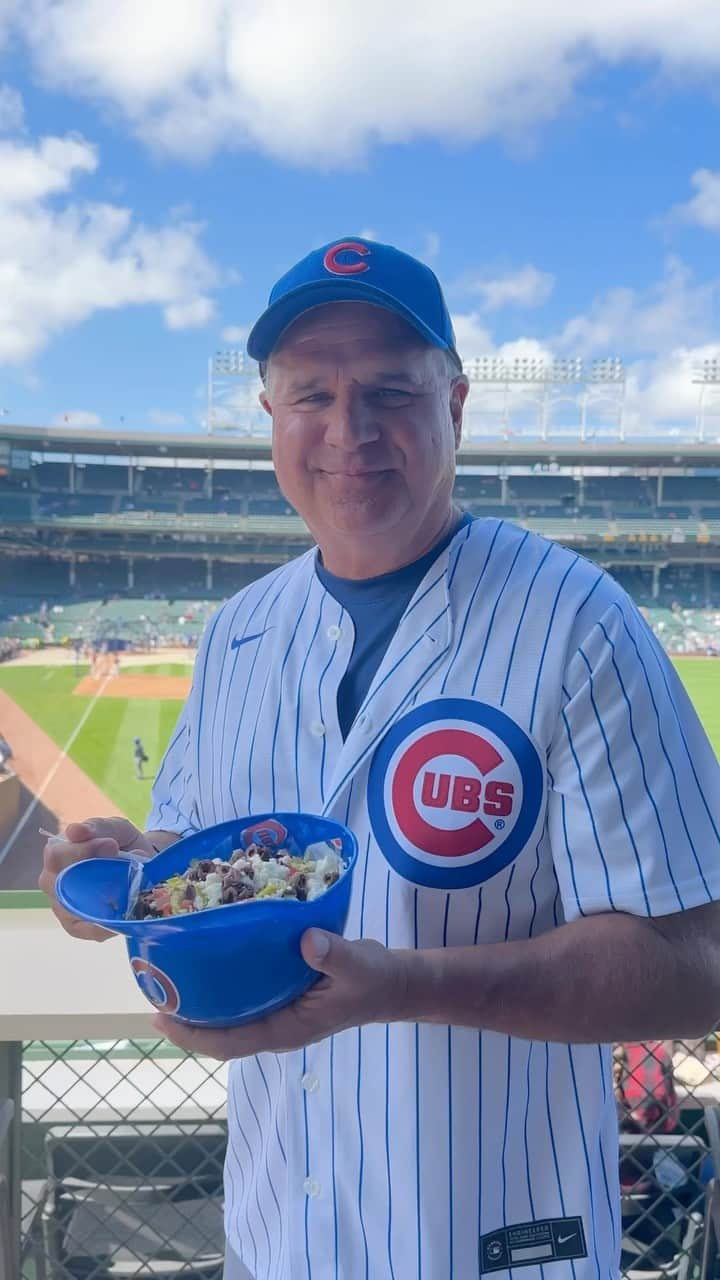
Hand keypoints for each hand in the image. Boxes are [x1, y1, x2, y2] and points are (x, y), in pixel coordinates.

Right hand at [39, 818, 154, 940]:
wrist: (141, 862)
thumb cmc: (120, 842)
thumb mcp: (114, 828)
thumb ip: (96, 827)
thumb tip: (75, 831)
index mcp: (57, 854)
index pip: (56, 856)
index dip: (82, 851)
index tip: (112, 845)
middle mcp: (52, 881)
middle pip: (57, 884)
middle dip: (91, 877)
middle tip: (121, 871)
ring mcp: (62, 905)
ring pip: (70, 909)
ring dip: (99, 901)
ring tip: (126, 891)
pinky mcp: (76, 925)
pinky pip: (83, 930)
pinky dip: (102, 926)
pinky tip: (119, 918)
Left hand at [152, 929, 409, 1059]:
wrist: (392, 983)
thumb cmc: (374, 978)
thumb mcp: (359, 964)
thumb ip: (335, 954)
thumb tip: (306, 939)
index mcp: (288, 1029)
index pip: (231, 1042)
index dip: (194, 1035)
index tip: (161, 1018)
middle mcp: (276, 1025)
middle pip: (221, 1034)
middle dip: (185, 1019)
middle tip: (151, 991)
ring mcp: (278, 1013)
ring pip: (229, 1017)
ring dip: (199, 1002)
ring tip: (168, 975)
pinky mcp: (281, 996)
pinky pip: (242, 999)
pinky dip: (220, 986)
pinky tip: (206, 961)